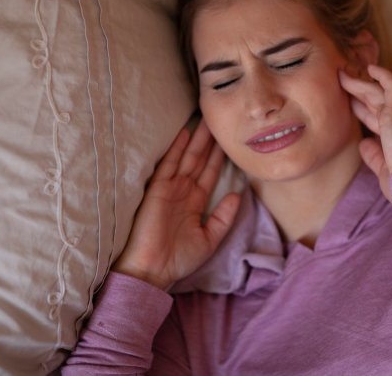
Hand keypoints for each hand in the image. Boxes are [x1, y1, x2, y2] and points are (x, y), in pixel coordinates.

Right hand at [113, 120, 240, 289]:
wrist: (153, 270)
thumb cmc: (179, 259)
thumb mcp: (210, 238)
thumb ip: (224, 217)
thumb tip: (238, 194)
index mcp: (195, 202)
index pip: (210, 173)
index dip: (219, 157)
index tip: (229, 140)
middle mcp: (184, 191)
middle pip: (200, 160)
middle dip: (210, 142)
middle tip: (220, 120)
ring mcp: (171, 188)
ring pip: (188, 158)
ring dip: (198, 140)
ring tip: (208, 120)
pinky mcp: (158, 189)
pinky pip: (169, 164)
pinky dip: (177, 148)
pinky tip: (186, 132)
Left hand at [339, 64, 391, 200]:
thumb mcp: (382, 168)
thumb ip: (373, 154)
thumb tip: (363, 143)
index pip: (374, 117)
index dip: (360, 108)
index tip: (347, 100)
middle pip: (373, 101)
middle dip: (356, 91)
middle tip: (341, 79)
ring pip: (376, 92)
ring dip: (358, 83)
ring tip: (342, 73)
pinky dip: (383, 75)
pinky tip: (370, 68)